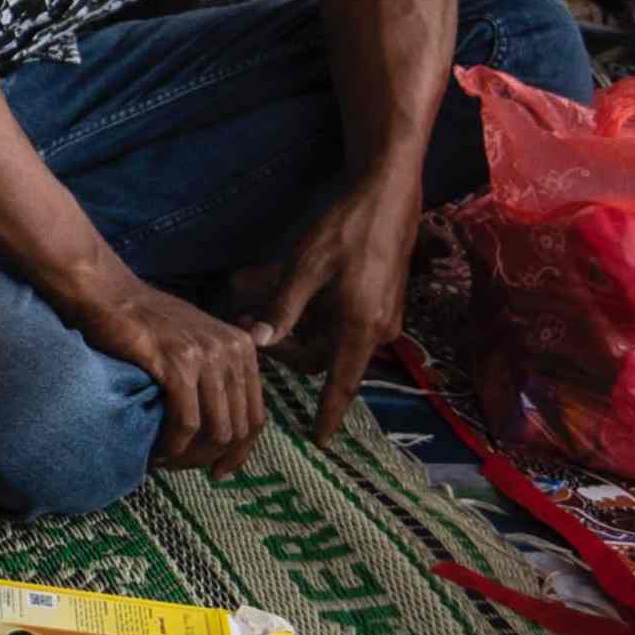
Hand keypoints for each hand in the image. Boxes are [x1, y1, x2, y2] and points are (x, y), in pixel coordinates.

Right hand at [70, 272, 282, 477]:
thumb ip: (219, 373)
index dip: (242, 451)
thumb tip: (227, 428)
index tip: (221, 472)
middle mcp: (233, 351)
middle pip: (239, 427)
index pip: (256, 415)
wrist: (106, 293)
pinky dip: (173, 445)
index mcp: (243, 348)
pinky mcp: (178, 365)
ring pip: (216, 429)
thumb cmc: (143, 321)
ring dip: (192, 456)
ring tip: (168, 462)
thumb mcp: (196, 341)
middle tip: (185, 469)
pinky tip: (158, 453)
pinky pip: (186, 422)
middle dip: (213, 458)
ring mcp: (207, 357)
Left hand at [259, 184, 423, 445]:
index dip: (327, 414)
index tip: (318, 440)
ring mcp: (380, 313)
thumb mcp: (305, 267)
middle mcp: (376, 327)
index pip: (340, 385)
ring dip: (293, 323)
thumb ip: (282, 309)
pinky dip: (311, 308)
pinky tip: (278, 281)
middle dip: (284, 346)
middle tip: (246, 321)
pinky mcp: (378, 297)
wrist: (388, 194)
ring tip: (252, 294)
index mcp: (360, 327)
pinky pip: (339, 317)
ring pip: (327, 334)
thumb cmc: (346, 228)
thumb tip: (258, 344)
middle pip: (322, 356)